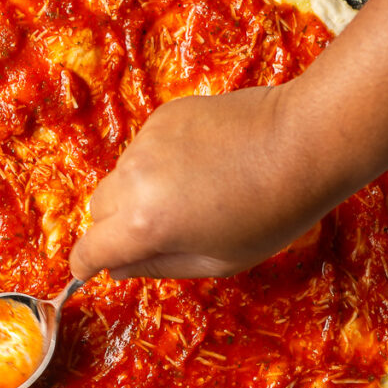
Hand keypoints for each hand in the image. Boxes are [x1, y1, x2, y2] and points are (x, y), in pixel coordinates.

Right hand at [69, 83, 348, 279]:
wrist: (303, 141)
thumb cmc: (271, 213)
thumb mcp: (217, 260)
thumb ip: (158, 266)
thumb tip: (117, 269)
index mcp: (145, 224)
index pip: (90, 249)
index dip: (85, 265)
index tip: (88, 271)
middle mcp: (134, 180)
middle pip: (97, 210)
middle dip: (114, 226)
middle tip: (158, 232)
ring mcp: (146, 142)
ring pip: (120, 177)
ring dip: (138, 191)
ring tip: (192, 193)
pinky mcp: (163, 116)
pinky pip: (143, 149)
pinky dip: (158, 163)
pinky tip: (202, 164)